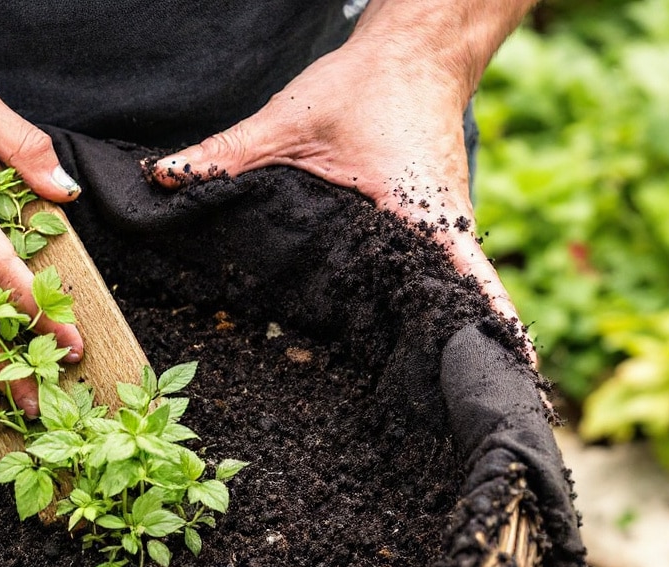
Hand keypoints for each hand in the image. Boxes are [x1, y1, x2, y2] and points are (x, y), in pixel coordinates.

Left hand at [146, 33, 533, 363]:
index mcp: (420, 210)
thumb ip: (226, 154)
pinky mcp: (436, 226)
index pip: (470, 280)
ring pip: (454, 292)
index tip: (506, 374)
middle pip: (464, 303)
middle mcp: (445, 227)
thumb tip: (162, 178)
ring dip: (450, 334)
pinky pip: (439, 274)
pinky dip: (433, 305)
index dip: (490, 328)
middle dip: (463, 354)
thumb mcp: (288, 119)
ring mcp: (446, 228)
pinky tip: (412, 345)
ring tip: (438, 399)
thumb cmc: (365, 82)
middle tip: (452, 413)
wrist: (414, 51)